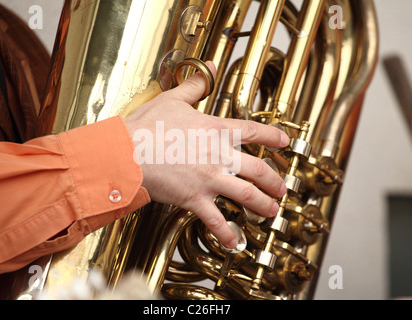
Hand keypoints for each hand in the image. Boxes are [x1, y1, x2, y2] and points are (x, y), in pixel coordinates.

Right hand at [124, 62, 288, 248]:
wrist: (126, 151)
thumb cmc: (146, 126)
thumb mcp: (173, 99)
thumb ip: (195, 85)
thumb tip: (211, 66)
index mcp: (215, 130)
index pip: (253, 132)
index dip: (273, 136)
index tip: (285, 142)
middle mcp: (218, 155)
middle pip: (258, 169)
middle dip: (274, 181)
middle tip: (282, 188)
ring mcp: (209, 179)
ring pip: (246, 195)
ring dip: (262, 205)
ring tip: (271, 212)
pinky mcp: (194, 198)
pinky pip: (215, 220)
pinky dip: (226, 234)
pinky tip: (234, 243)